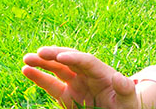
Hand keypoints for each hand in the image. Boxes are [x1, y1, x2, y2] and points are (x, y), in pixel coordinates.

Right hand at [22, 46, 155, 107]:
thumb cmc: (126, 106)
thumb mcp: (128, 99)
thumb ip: (124, 88)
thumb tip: (118, 77)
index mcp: (103, 73)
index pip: (87, 61)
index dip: (74, 58)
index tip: (60, 56)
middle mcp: (87, 74)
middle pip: (70, 60)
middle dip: (55, 55)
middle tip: (40, 52)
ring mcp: (76, 83)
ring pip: (57, 69)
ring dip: (43, 62)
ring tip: (27, 58)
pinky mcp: (66, 94)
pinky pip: (51, 84)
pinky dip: (39, 77)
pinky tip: (26, 70)